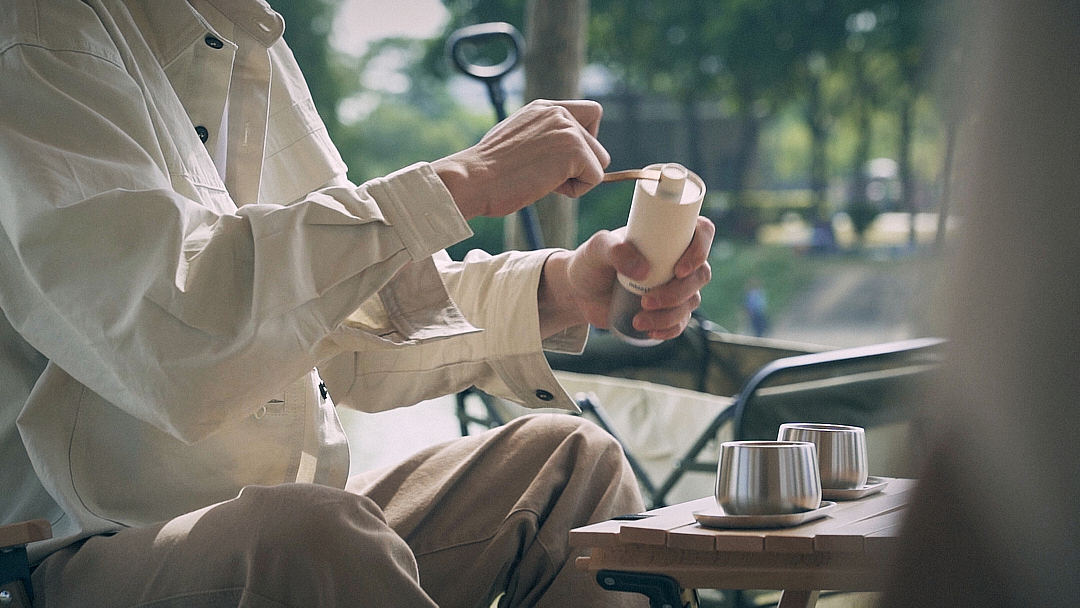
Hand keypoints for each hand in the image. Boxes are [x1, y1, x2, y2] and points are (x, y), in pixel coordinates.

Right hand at [432, 100, 610, 219]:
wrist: (474, 179)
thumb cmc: (487, 172)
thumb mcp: (516, 142)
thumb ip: (542, 139)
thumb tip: (564, 157)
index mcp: (544, 108)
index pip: (590, 114)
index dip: (585, 141)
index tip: (562, 160)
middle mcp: (559, 113)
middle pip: (597, 144)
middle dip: (578, 167)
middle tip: (544, 175)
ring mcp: (568, 130)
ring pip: (599, 162)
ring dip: (576, 179)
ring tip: (542, 180)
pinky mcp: (575, 150)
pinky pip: (595, 179)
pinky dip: (575, 191)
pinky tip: (546, 186)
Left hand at [539, 216, 714, 340]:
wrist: (578, 292)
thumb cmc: (590, 262)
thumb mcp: (597, 249)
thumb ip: (615, 250)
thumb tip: (643, 270)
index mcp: (666, 237)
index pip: (701, 232)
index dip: (700, 249)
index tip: (679, 269)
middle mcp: (676, 260)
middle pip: (701, 274)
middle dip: (679, 292)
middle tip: (647, 301)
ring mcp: (674, 286)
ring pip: (692, 301)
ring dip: (670, 314)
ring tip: (638, 320)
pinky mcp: (666, 310)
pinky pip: (682, 322)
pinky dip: (670, 329)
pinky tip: (650, 332)